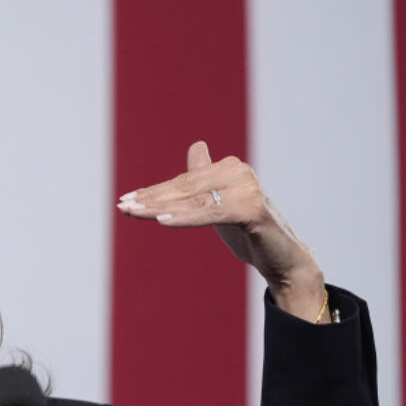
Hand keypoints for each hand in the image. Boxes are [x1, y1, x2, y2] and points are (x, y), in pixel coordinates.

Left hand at [116, 141, 328, 320]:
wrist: (283, 259)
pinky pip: (211, 214)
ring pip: (194, 202)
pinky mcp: (252, 210)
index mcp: (229, 168)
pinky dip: (185, 218)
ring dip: (160, 208)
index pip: (182, 183)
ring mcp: (247, 190)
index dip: (153, 192)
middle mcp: (238, 172)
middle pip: (185, 191)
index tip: (125, 200)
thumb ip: (206, 176)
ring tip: (133, 213)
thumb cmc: (249, 230)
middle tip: (123, 207)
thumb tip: (197, 146)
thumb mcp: (220, 202)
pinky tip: (161, 220)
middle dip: (151, 200)